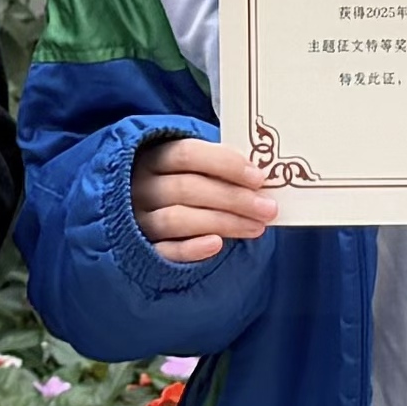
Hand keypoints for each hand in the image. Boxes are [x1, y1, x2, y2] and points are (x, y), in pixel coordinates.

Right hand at [132, 135, 277, 263]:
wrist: (151, 213)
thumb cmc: (183, 184)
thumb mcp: (194, 168)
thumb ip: (218, 168)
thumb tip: (259, 180)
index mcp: (155, 157)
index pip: (187, 154)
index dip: (225, 164)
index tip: (258, 178)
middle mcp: (142, 186)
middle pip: (186, 188)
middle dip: (233, 198)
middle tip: (267, 209)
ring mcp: (139, 219)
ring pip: (177, 219)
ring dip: (222, 222)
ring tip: (256, 227)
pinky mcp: (142, 250)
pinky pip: (164, 251)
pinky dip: (191, 249)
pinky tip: (217, 244)